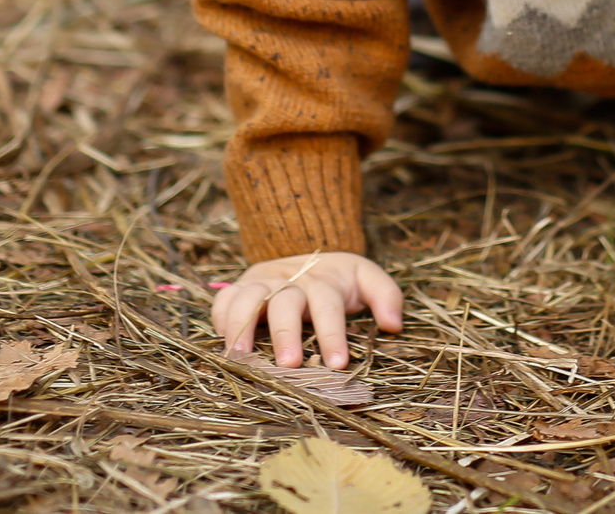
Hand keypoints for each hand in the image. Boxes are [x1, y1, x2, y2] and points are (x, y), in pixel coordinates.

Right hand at [212, 250, 403, 368]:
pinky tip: (223, 343)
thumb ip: (385, 295)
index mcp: (323, 280)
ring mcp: (262, 282)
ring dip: (243, 325)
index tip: (338, 364)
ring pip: (247, 297)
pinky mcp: (240, 287)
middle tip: (289, 365)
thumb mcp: (365, 277)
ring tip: (241, 357)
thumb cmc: (337, 277)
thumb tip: (393, 325)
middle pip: (286, 302)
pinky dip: (221, 318)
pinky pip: (223, 299)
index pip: (328, 306)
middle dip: (287, 333)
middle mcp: (290, 280)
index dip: (333, 334)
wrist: (305, 249)